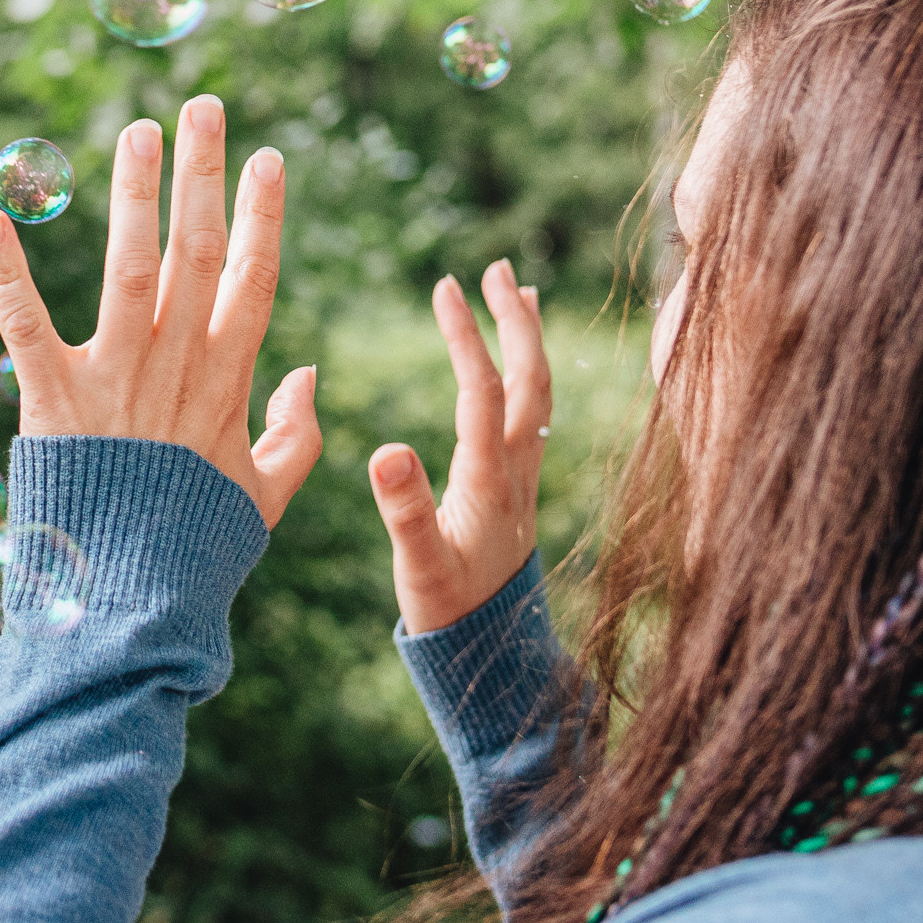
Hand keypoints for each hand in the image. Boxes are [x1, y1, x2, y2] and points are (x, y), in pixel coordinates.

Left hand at [0, 94, 319, 527]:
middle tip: (204, 106)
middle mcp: (175, 366)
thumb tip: (311, 372)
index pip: (253, 279)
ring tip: (140, 127)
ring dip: (134, 193)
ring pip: (130, 265)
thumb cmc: (197, 553)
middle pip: (198, 251)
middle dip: (203, 174)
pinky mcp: (54, 399)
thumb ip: (295, 434)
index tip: (268, 159)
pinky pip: (25, 324)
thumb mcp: (265, 496)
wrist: (136, 604)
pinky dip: (5, 271)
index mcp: (226, 383)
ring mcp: (116, 378)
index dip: (263, 215)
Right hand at [368, 260, 550, 634]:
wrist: (495, 655)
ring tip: (520, 290)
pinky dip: (527, 373)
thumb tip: (384, 448)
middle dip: (515, 321)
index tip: (445, 285)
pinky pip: (533, 414)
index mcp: (489, 480)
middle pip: (529, 380)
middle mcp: (517, 470)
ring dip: (528, 339)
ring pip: (538, 393)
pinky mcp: (522, 487)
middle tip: (497, 267)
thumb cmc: (450, 612)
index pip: (481, 391)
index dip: (465, 336)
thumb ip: (403, 509)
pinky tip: (518, 364)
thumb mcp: (418, 565)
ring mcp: (525, 477)